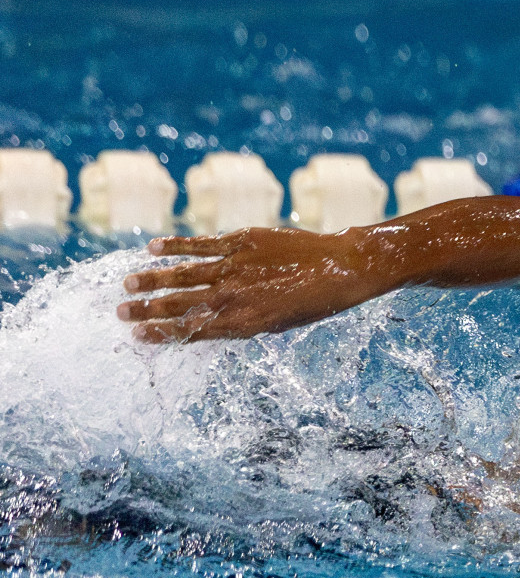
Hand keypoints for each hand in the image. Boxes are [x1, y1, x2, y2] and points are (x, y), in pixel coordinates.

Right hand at [117, 227, 387, 342]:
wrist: (342, 269)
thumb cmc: (311, 301)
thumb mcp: (275, 322)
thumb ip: (240, 321)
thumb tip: (208, 323)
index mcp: (243, 323)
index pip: (192, 331)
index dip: (162, 334)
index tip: (138, 336)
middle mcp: (235, 297)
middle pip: (180, 305)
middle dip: (147, 310)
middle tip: (119, 313)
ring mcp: (236, 268)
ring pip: (183, 275)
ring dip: (152, 279)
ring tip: (127, 284)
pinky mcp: (241, 241)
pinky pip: (200, 244)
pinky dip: (175, 246)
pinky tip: (153, 249)